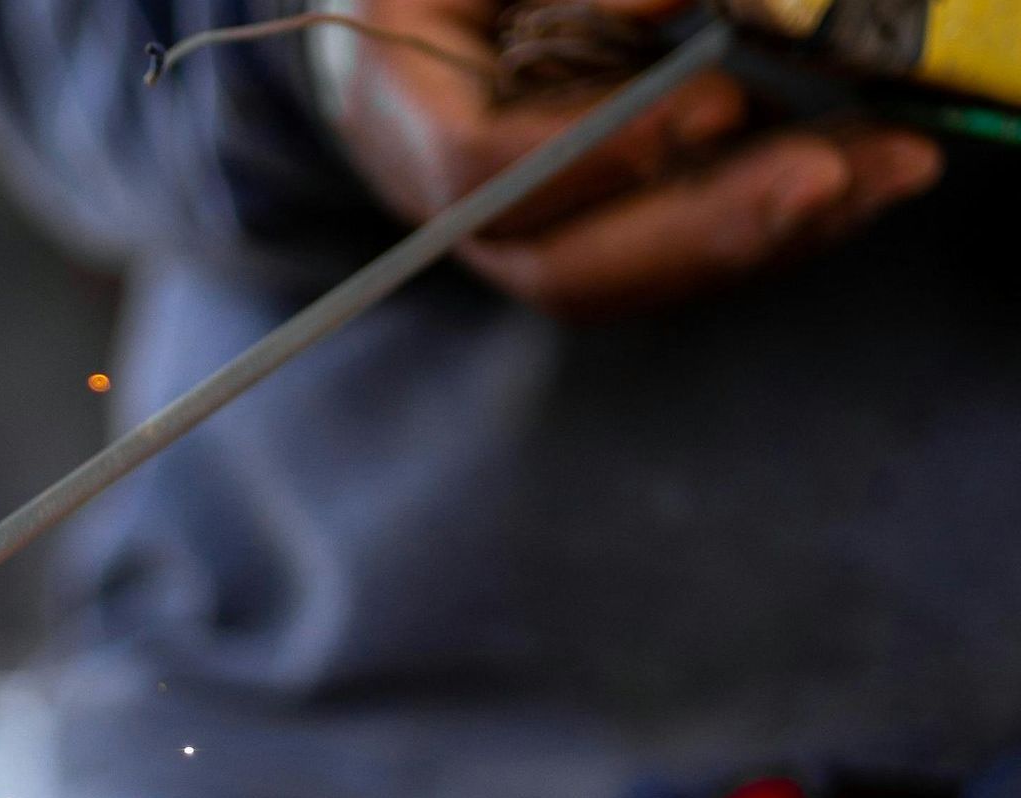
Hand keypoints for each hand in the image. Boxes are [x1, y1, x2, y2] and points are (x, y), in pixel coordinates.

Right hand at [310, 0, 944, 318]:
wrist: (428, 22)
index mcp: (401, 113)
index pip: (480, 168)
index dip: (597, 150)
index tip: (713, 105)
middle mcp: (457, 213)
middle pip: (566, 269)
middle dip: (705, 226)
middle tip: (828, 173)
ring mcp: (524, 242)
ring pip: (638, 277)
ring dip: (767, 232)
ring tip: (891, 165)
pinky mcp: (592, 242)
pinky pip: (677, 258)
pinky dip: (776, 224)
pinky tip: (868, 175)